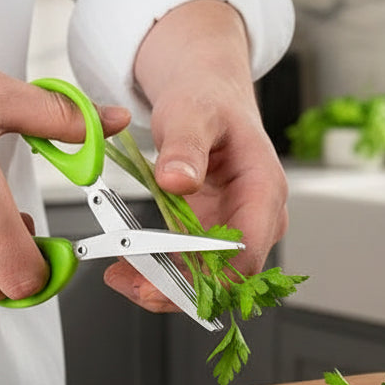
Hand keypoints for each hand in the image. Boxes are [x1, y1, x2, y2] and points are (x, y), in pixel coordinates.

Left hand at [104, 0, 287, 310]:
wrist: (207, 94)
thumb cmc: (209, 101)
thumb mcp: (192, 114)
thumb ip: (185, 147)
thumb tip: (178, 179)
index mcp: (264, 189)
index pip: (248, 252)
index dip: (210, 276)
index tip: (166, 281)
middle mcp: (256, 217)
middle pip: (228, 276)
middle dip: (180, 289)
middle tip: (132, 283)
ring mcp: (235, 228)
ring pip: (207, 278)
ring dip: (164, 285)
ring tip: (120, 275)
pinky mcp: (212, 233)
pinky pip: (190, 265)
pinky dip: (159, 270)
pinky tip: (128, 265)